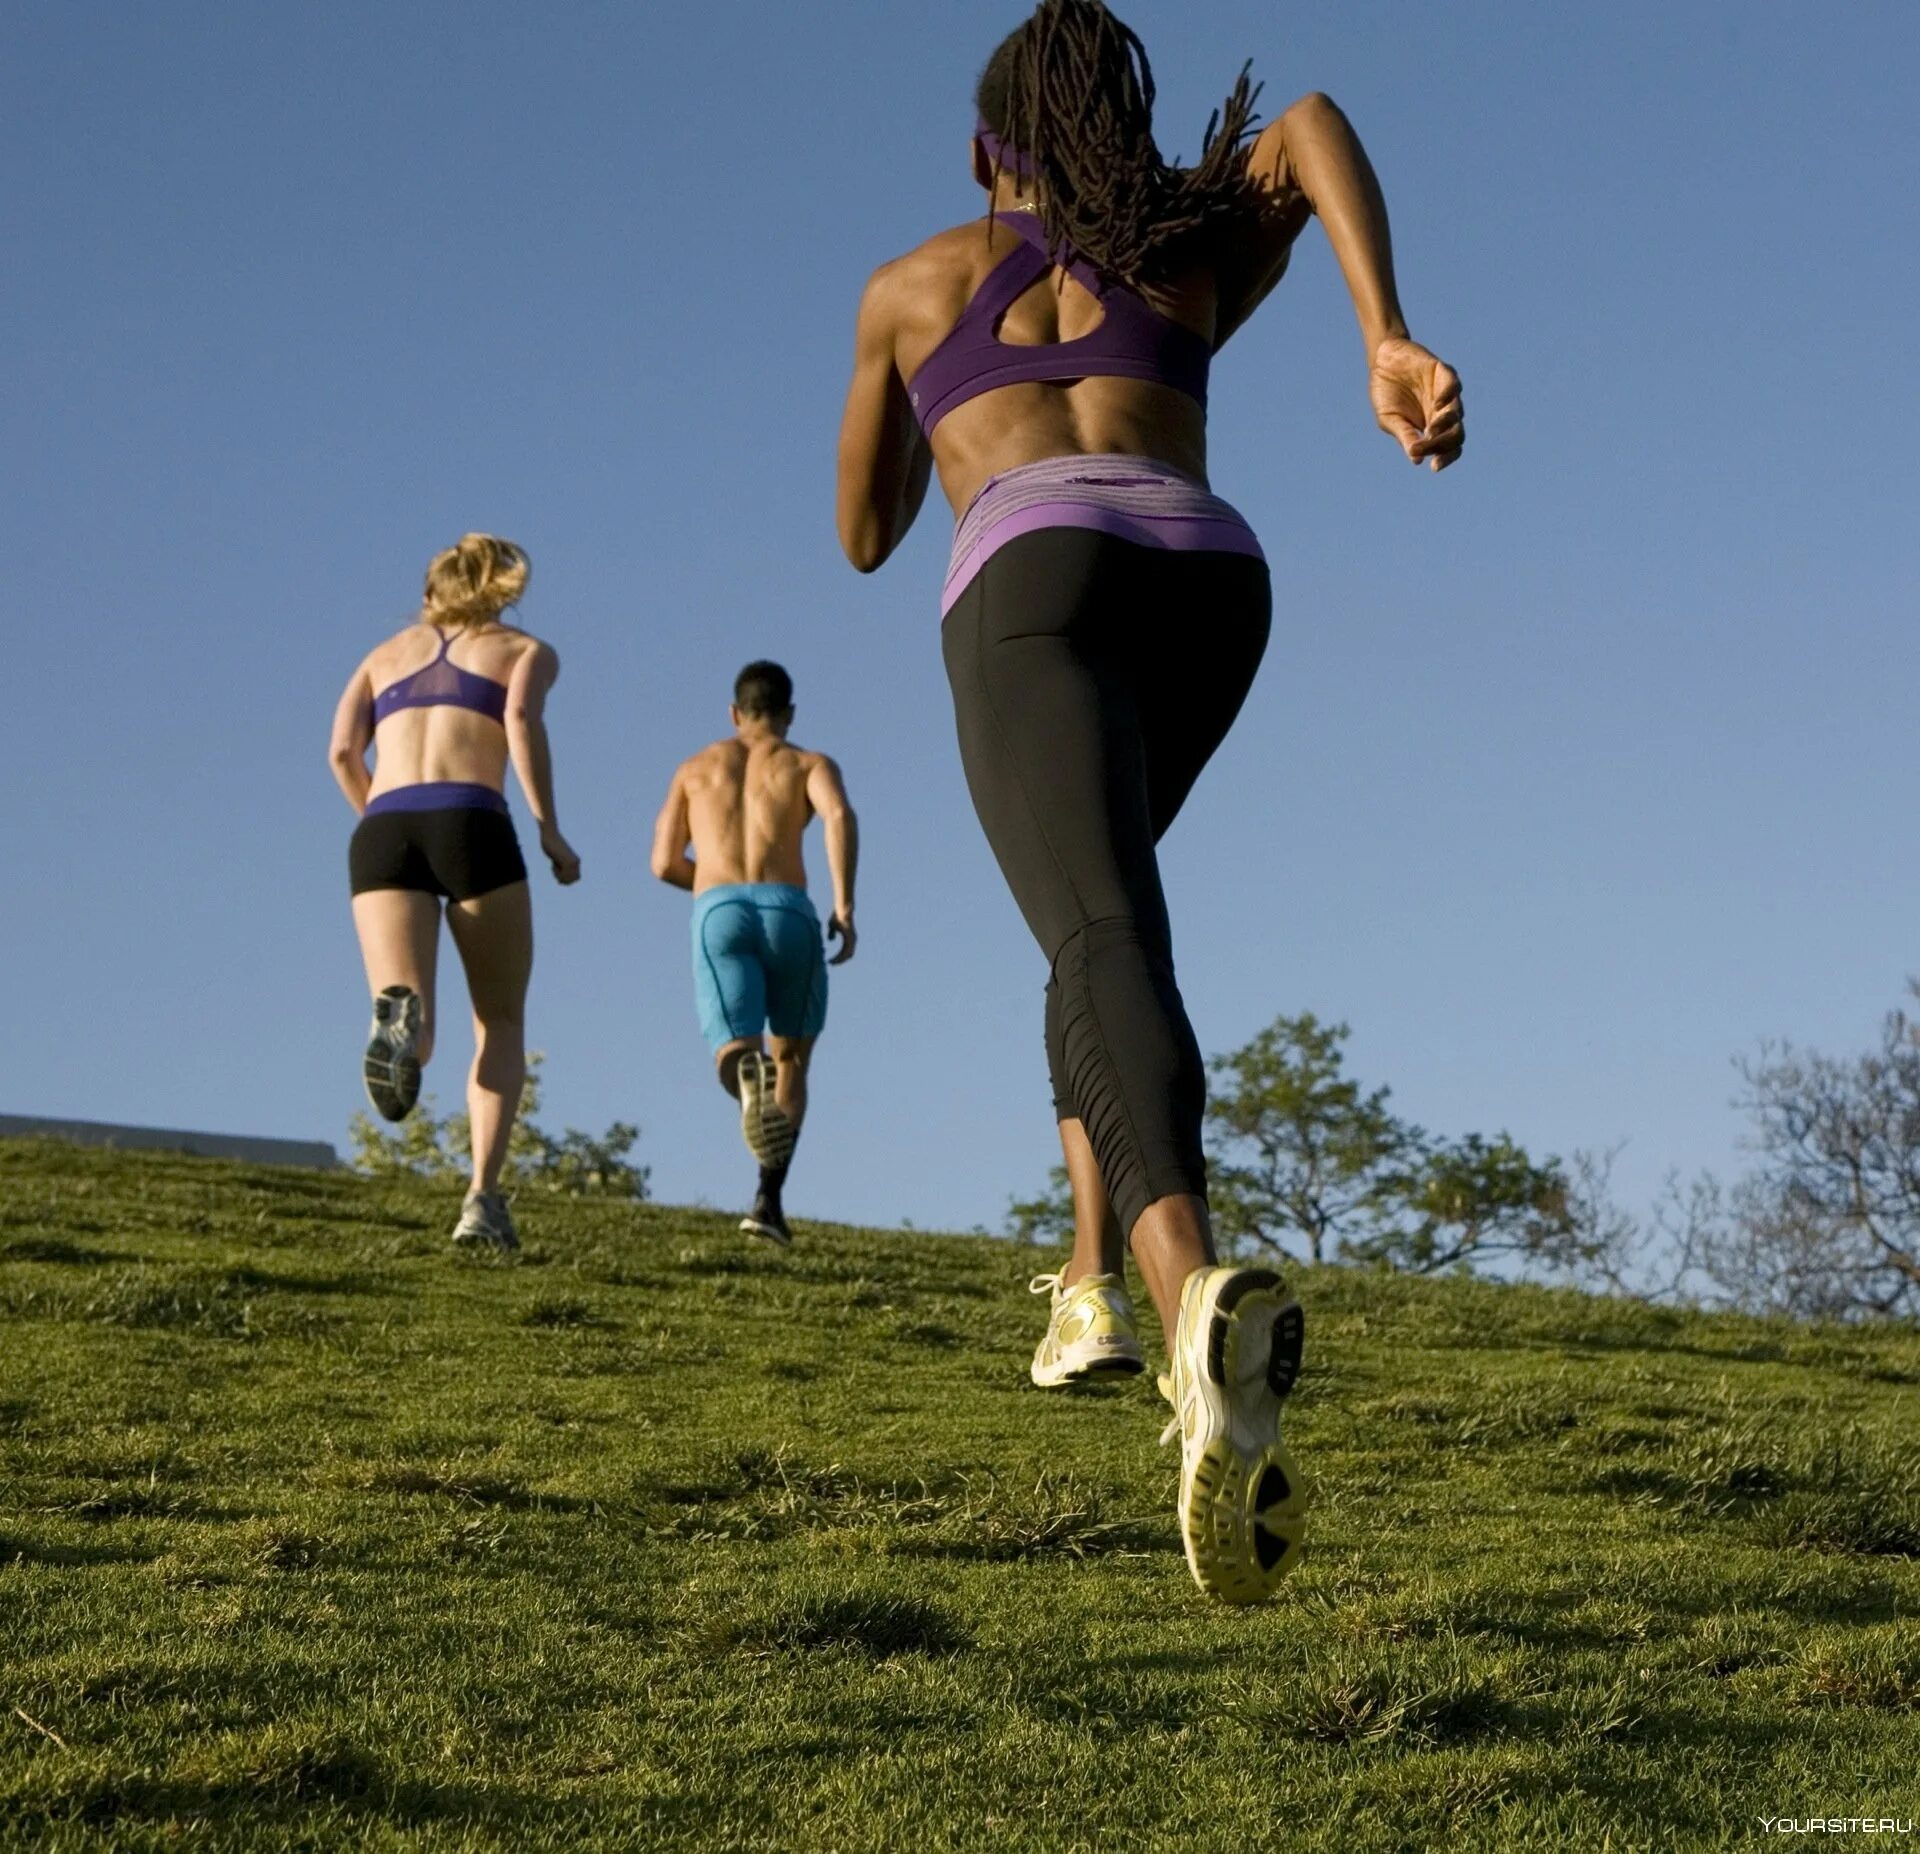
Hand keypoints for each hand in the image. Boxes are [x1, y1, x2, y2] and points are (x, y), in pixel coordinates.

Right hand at [540, 825, 581, 885]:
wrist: (550, 835)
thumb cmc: (551, 845)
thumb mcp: (558, 857)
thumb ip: (562, 866)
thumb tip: (563, 881)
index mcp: (576, 861)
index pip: (576, 878)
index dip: (567, 878)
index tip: (559, 870)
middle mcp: (576, 862)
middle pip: (572, 880)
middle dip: (563, 878)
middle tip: (556, 869)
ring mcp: (572, 863)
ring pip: (567, 879)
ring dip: (559, 876)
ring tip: (554, 866)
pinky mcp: (567, 862)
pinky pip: (563, 876)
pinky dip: (556, 873)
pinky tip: (553, 864)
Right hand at [827, 910, 856, 964]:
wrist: (842, 910)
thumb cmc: (837, 916)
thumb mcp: (832, 926)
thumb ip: (832, 933)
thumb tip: (831, 940)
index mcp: (849, 938)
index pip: (845, 951)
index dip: (839, 957)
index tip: (831, 961)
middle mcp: (852, 939)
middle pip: (847, 955)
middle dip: (839, 961)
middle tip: (831, 963)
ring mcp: (852, 939)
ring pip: (847, 955)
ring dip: (839, 960)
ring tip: (831, 962)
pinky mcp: (850, 938)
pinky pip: (846, 951)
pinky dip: (840, 956)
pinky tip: (834, 957)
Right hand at [1370, 336, 1463, 471]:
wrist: (1382, 361)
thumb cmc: (1386, 393)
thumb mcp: (1391, 419)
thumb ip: (1405, 436)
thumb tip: (1416, 459)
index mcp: (1431, 427)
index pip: (1449, 447)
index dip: (1445, 458)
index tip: (1434, 467)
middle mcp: (1442, 412)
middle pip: (1456, 434)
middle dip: (1443, 443)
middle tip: (1427, 444)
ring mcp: (1445, 393)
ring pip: (1457, 413)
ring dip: (1447, 424)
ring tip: (1431, 429)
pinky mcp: (1444, 373)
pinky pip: (1454, 386)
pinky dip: (1448, 396)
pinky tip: (1436, 404)